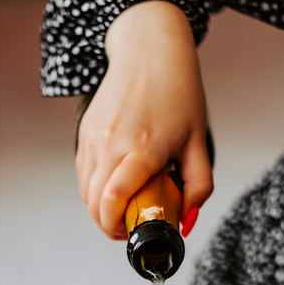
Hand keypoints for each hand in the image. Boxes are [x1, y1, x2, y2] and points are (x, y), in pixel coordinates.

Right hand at [77, 2, 212, 238]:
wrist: (148, 49)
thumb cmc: (178, 92)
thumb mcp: (199, 140)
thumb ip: (198, 185)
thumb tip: (185, 220)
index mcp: (142, 148)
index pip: (114, 199)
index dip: (116, 226)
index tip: (131, 235)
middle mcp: (112, 143)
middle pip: (95, 202)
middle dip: (108, 225)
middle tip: (129, 228)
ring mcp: (94, 137)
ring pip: (85, 191)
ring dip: (99, 209)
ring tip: (121, 211)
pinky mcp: (85, 132)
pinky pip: (84, 173)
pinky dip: (94, 190)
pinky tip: (113, 188)